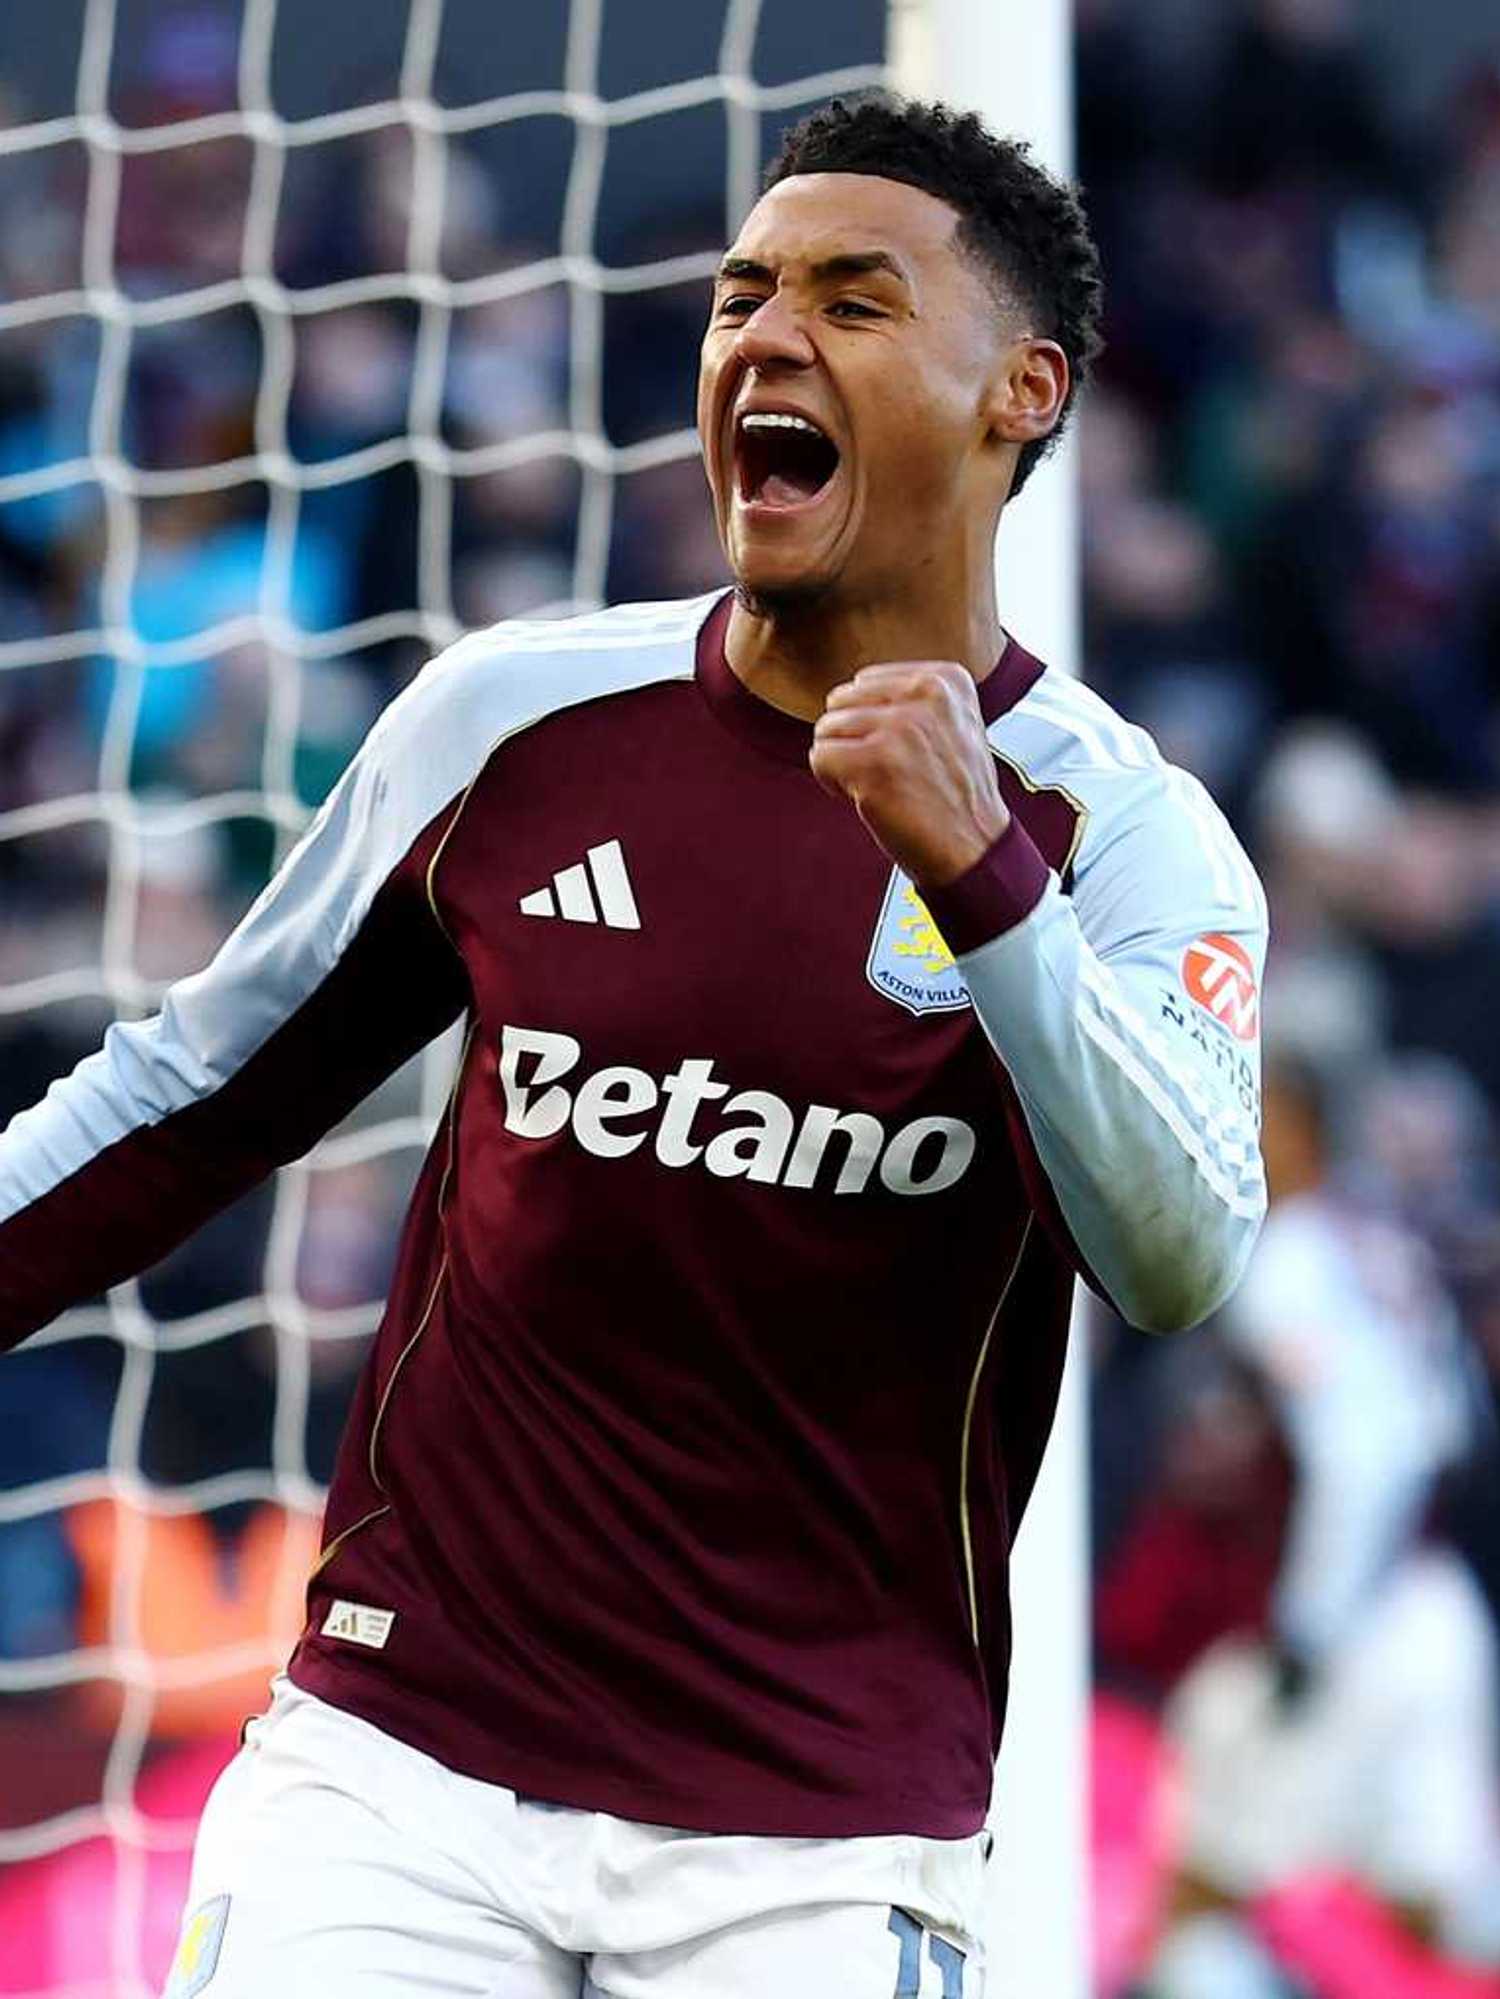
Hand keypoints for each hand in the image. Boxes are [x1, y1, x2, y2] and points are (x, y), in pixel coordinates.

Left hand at [809, 662, 1009, 887]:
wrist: (975, 847)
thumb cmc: (956, 795)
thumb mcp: (953, 723)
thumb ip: (910, 699)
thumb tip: (853, 692)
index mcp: (945, 679)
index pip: (866, 681)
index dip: (869, 719)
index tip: (895, 750)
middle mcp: (924, 695)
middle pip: (842, 701)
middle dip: (850, 736)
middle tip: (882, 769)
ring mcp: (898, 728)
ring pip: (826, 729)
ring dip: (842, 762)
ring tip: (877, 784)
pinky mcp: (874, 763)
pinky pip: (819, 757)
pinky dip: (832, 782)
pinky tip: (864, 797)